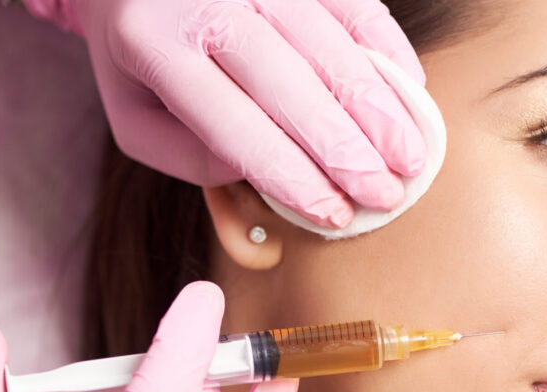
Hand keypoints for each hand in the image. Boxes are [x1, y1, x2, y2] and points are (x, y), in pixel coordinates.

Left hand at [22, 0, 426, 227]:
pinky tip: (410, 90)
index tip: (333, 215)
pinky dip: (387, 47)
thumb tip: (259, 173)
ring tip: (411, 156)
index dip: (292, 178)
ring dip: (379, 107)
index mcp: (155, 46)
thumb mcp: (135, 113)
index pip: (236, 128)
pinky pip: (352, 2)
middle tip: (387, 195)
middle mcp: (207, 0)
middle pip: (292, 86)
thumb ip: (187, 156)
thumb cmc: (144, 52)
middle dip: (347, 151)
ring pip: (330, 45)